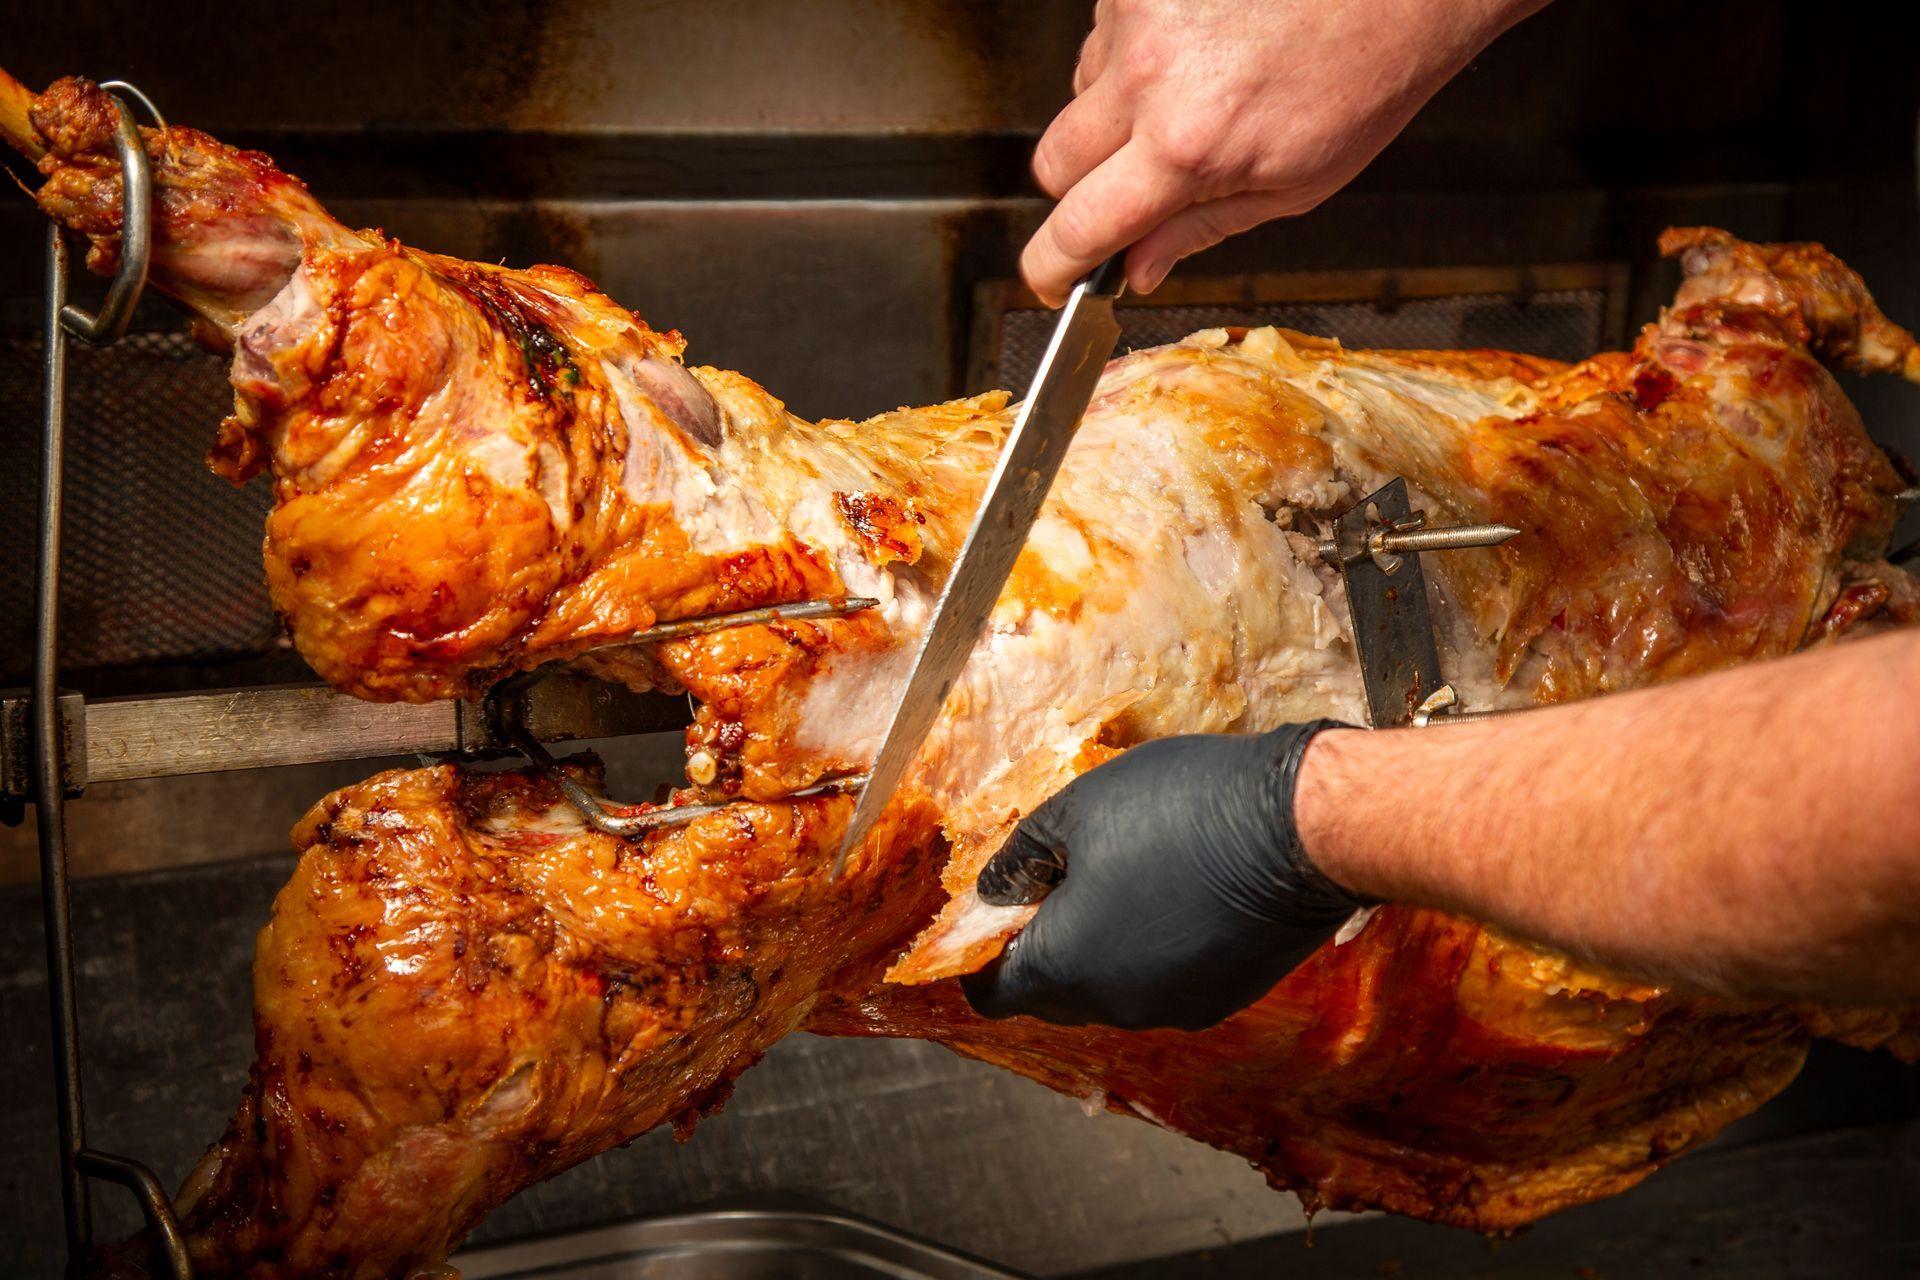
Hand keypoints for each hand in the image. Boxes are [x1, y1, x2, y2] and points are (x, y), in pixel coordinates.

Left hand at [962, 722, 1368, 1029]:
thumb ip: (1019, 858)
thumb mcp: (1076, 809)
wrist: (1302, 828)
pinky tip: (1173, 893)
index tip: (992, 916)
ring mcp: (1175, 1008)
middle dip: (1041, 948)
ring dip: (1100, 949)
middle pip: (1051, 995)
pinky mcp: (1224, 998)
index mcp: (1066, 967)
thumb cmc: (1179, 807)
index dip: (980, 959)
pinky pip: (1162, 984)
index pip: (993, 995)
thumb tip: (993, 892)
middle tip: (1056, 881)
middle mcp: (1116, 1006)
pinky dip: (1152, 952)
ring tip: (1121, 877)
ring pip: (1110, 989)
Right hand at [1022, 0, 1549, 303]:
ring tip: (1195, 94)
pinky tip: (1200, 46)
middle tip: (1130, 189)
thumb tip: (1139, 271)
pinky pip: (1106, 31)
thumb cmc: (1365, 74)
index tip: (1051, 282)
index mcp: (1188, 148)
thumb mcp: (1296, 183)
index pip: (1078, 226)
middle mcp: (1150, 78)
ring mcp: (1137, 15)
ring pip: (1080, 92)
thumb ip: (1202, 228)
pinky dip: (1139, 49)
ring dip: (1116, 108)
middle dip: (1081, 188)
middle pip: (1053, 161)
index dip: (1051, 267)